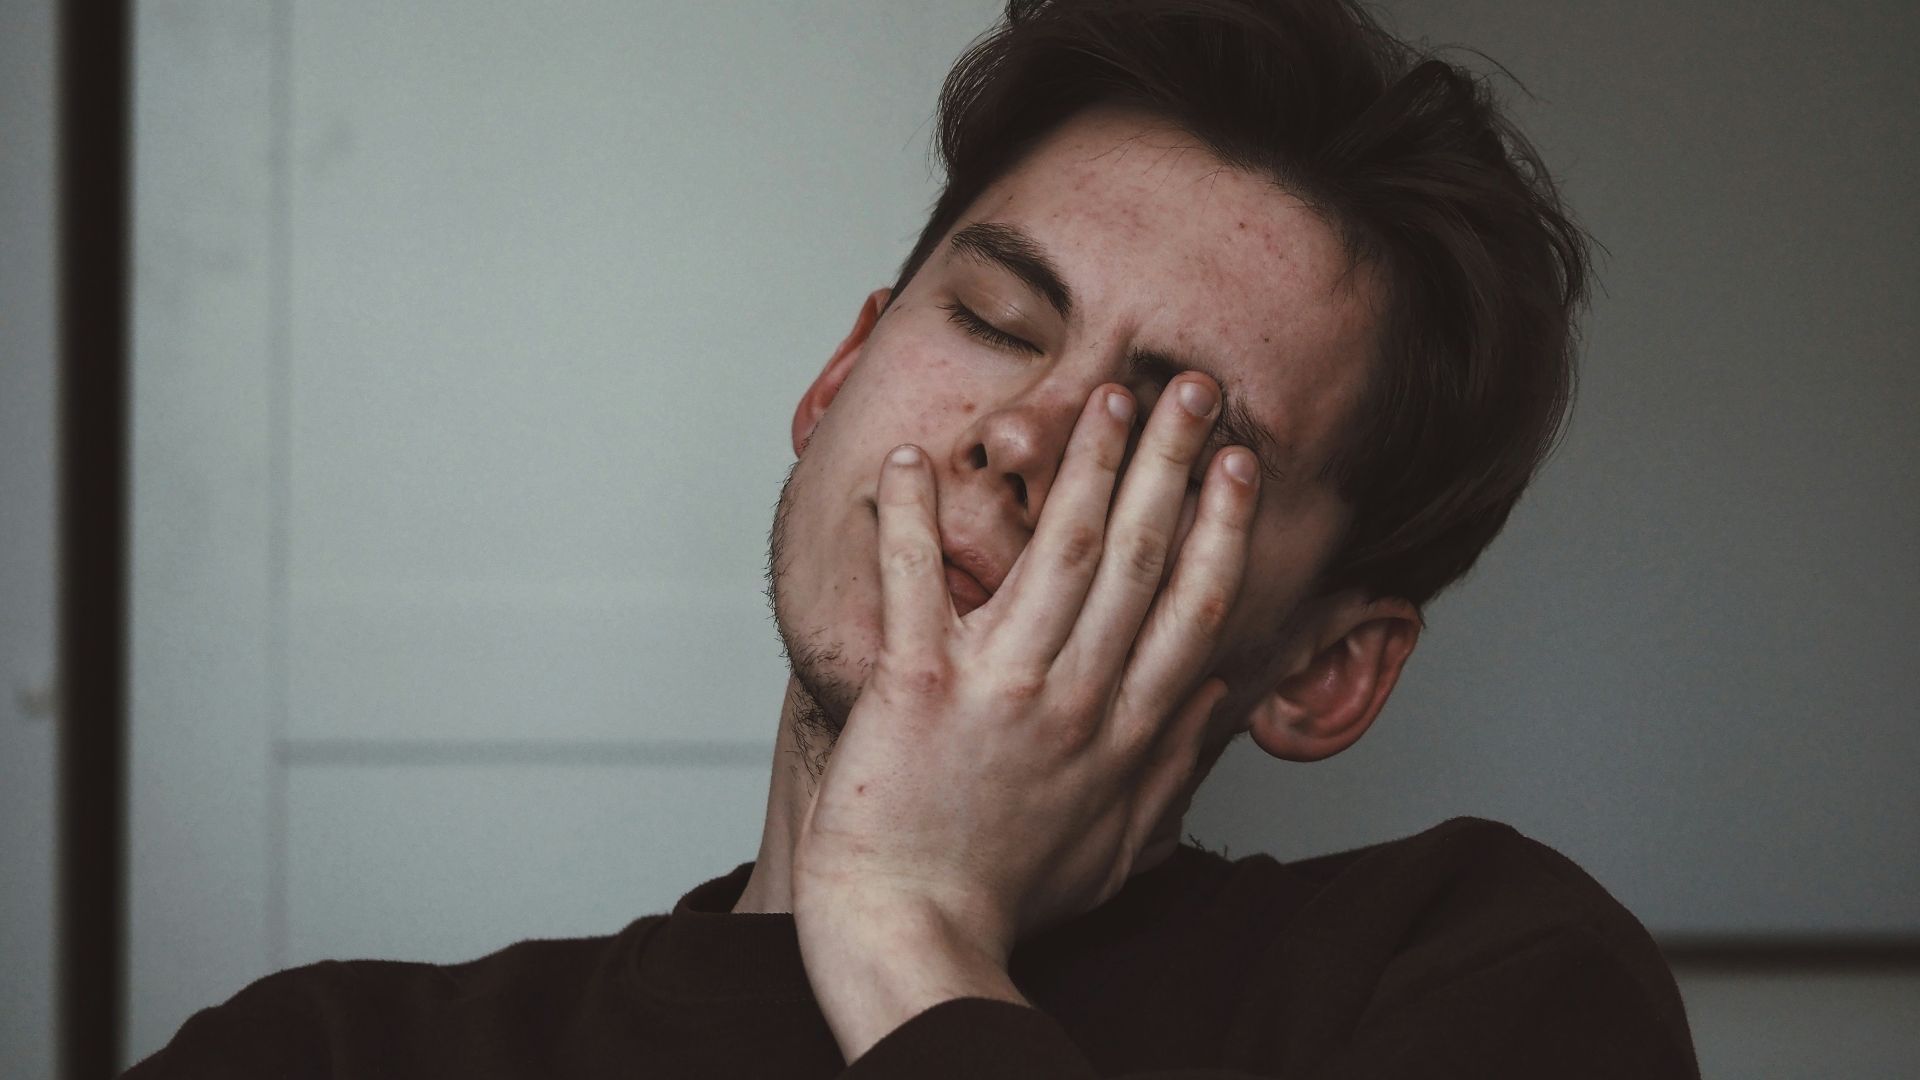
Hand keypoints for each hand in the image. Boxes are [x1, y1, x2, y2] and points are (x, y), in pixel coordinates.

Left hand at [791, 375, 1259, 1056]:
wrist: (914, 936)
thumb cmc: (1007, 897)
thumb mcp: (1119, 846)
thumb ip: (1173, 768)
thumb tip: (1221, 700)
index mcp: (1126, 731)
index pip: (1193, 607)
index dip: (1222, 527)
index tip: (1240, 465)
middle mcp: (1076, 697)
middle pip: (1140, 557)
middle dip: (1171, 462)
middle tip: (1191, 389)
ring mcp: (1000, 688)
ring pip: (1058, 553)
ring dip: (1086, 465)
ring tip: (1106, 396)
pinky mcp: (917, 688)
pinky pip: (915, 586)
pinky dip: (908, 521)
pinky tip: (909, 459)